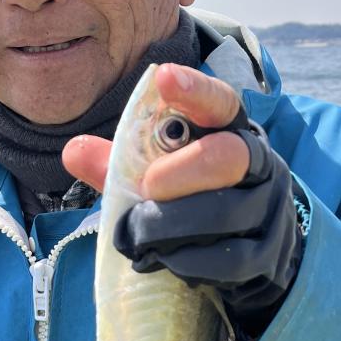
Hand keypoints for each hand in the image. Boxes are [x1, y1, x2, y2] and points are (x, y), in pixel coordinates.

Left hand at [63, 62, 302, 337]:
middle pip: (227, 156)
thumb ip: (119, 163)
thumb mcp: (157, 173)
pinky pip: (227, 260)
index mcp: (228, 129)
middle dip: (180, 173)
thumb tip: (73, 151)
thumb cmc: (192, 197)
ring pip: (225, 213)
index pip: (219, 101)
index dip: (195, 90)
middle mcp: (257, 162)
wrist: (249, 249)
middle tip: (147, 188)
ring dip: (172, 227)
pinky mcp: (267, 253)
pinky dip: (187, 262)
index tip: (164, 78)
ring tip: (140, 237)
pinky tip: (166, 260)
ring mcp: (267, 208)